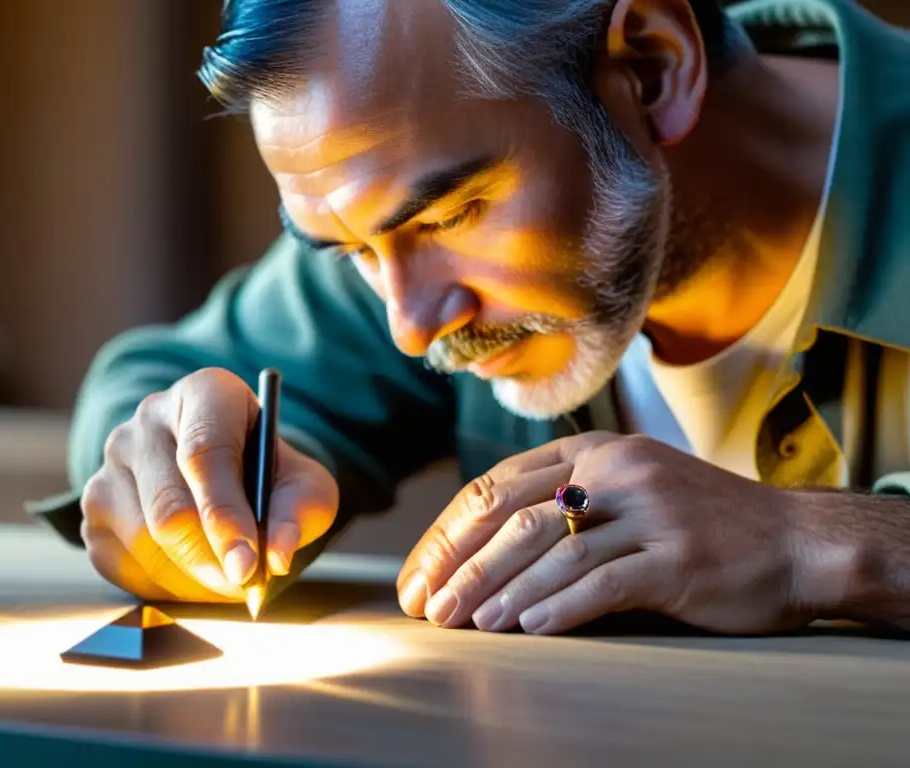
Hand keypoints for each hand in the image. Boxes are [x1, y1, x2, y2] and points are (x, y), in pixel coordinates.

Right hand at [81, 368, 337, 601]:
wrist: (229, 472)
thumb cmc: (269, 474)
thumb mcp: (303, 484)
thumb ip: (298, 513)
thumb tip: (275, 555)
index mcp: (206, 394)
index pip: (205, 453)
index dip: (225, 514)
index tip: (249, 565)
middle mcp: (150, 419)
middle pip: (168, 506)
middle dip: (209, 560)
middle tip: (243, 588)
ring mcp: (113, 461)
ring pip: (142, 539)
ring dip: (189, 580)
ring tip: (226, 583)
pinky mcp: (93, 505)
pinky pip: (119, 562)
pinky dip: (161, 586)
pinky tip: (194, 578)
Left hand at [397, 432, 813, 634]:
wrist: (797, 539)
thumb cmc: (699, 521)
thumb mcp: (630, 487)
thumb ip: (568, 498)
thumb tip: (485, 545)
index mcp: (595, 451)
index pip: (499, 485)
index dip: (451, 531)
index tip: (420, 573)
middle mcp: (617, 470)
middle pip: (516, 516)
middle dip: (464, 564)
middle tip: (429, 605)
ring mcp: (650, 511)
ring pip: (553, 549)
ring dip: (501, 590)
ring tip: (466, 623)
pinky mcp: (679, 557)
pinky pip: (604, 582)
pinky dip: (560, 607)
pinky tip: (529, 630)